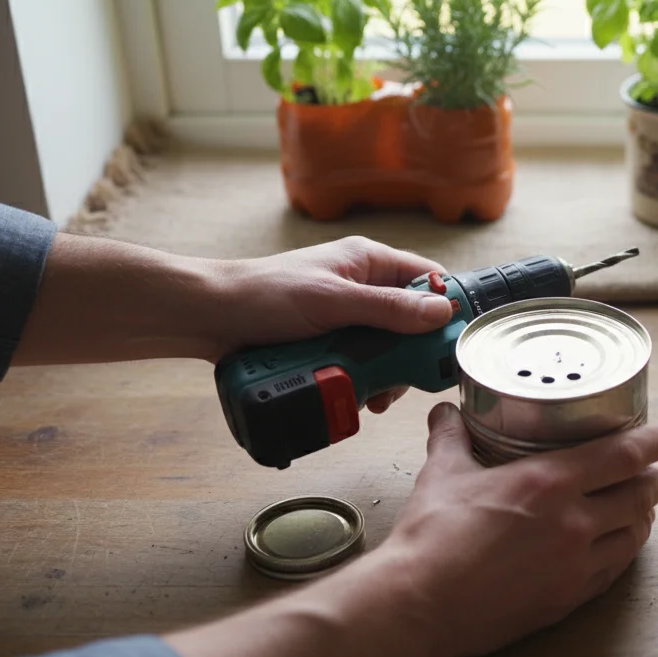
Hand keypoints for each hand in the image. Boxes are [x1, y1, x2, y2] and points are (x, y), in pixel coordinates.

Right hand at [165, 404, 657, 656]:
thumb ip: (452, 437)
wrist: (411, 604)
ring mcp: (569, 567)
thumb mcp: (441, 475)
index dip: (648, 441)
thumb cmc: (424, 534)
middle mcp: (569, 522)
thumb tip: (445, 407)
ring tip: (642, 502)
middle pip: (637, 495)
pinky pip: (609, 571)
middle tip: (652, 466)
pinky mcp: (559, 600)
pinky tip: (617, 545)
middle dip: (651, 478)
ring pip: (630, 534)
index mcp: (545, 483)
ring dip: (641, 515)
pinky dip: (620, 551)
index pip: (619, 454)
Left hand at [206, 236, 453, 411]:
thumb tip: (442, 312)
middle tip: (406, 380)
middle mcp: (361, 285)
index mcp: (368, 261)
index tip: (448, 342)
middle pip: (410, 320)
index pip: (426, 278)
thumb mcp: (334, 303)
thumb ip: (388, 308)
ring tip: (377, 395)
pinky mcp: (328, 342)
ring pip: (387, 346)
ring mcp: (345, 316)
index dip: (444, 307)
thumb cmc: (265, 296)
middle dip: (412, 353)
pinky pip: (362, 361)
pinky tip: (360, 395)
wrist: (209, 318)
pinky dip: (365, 379)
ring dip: (388, 372)